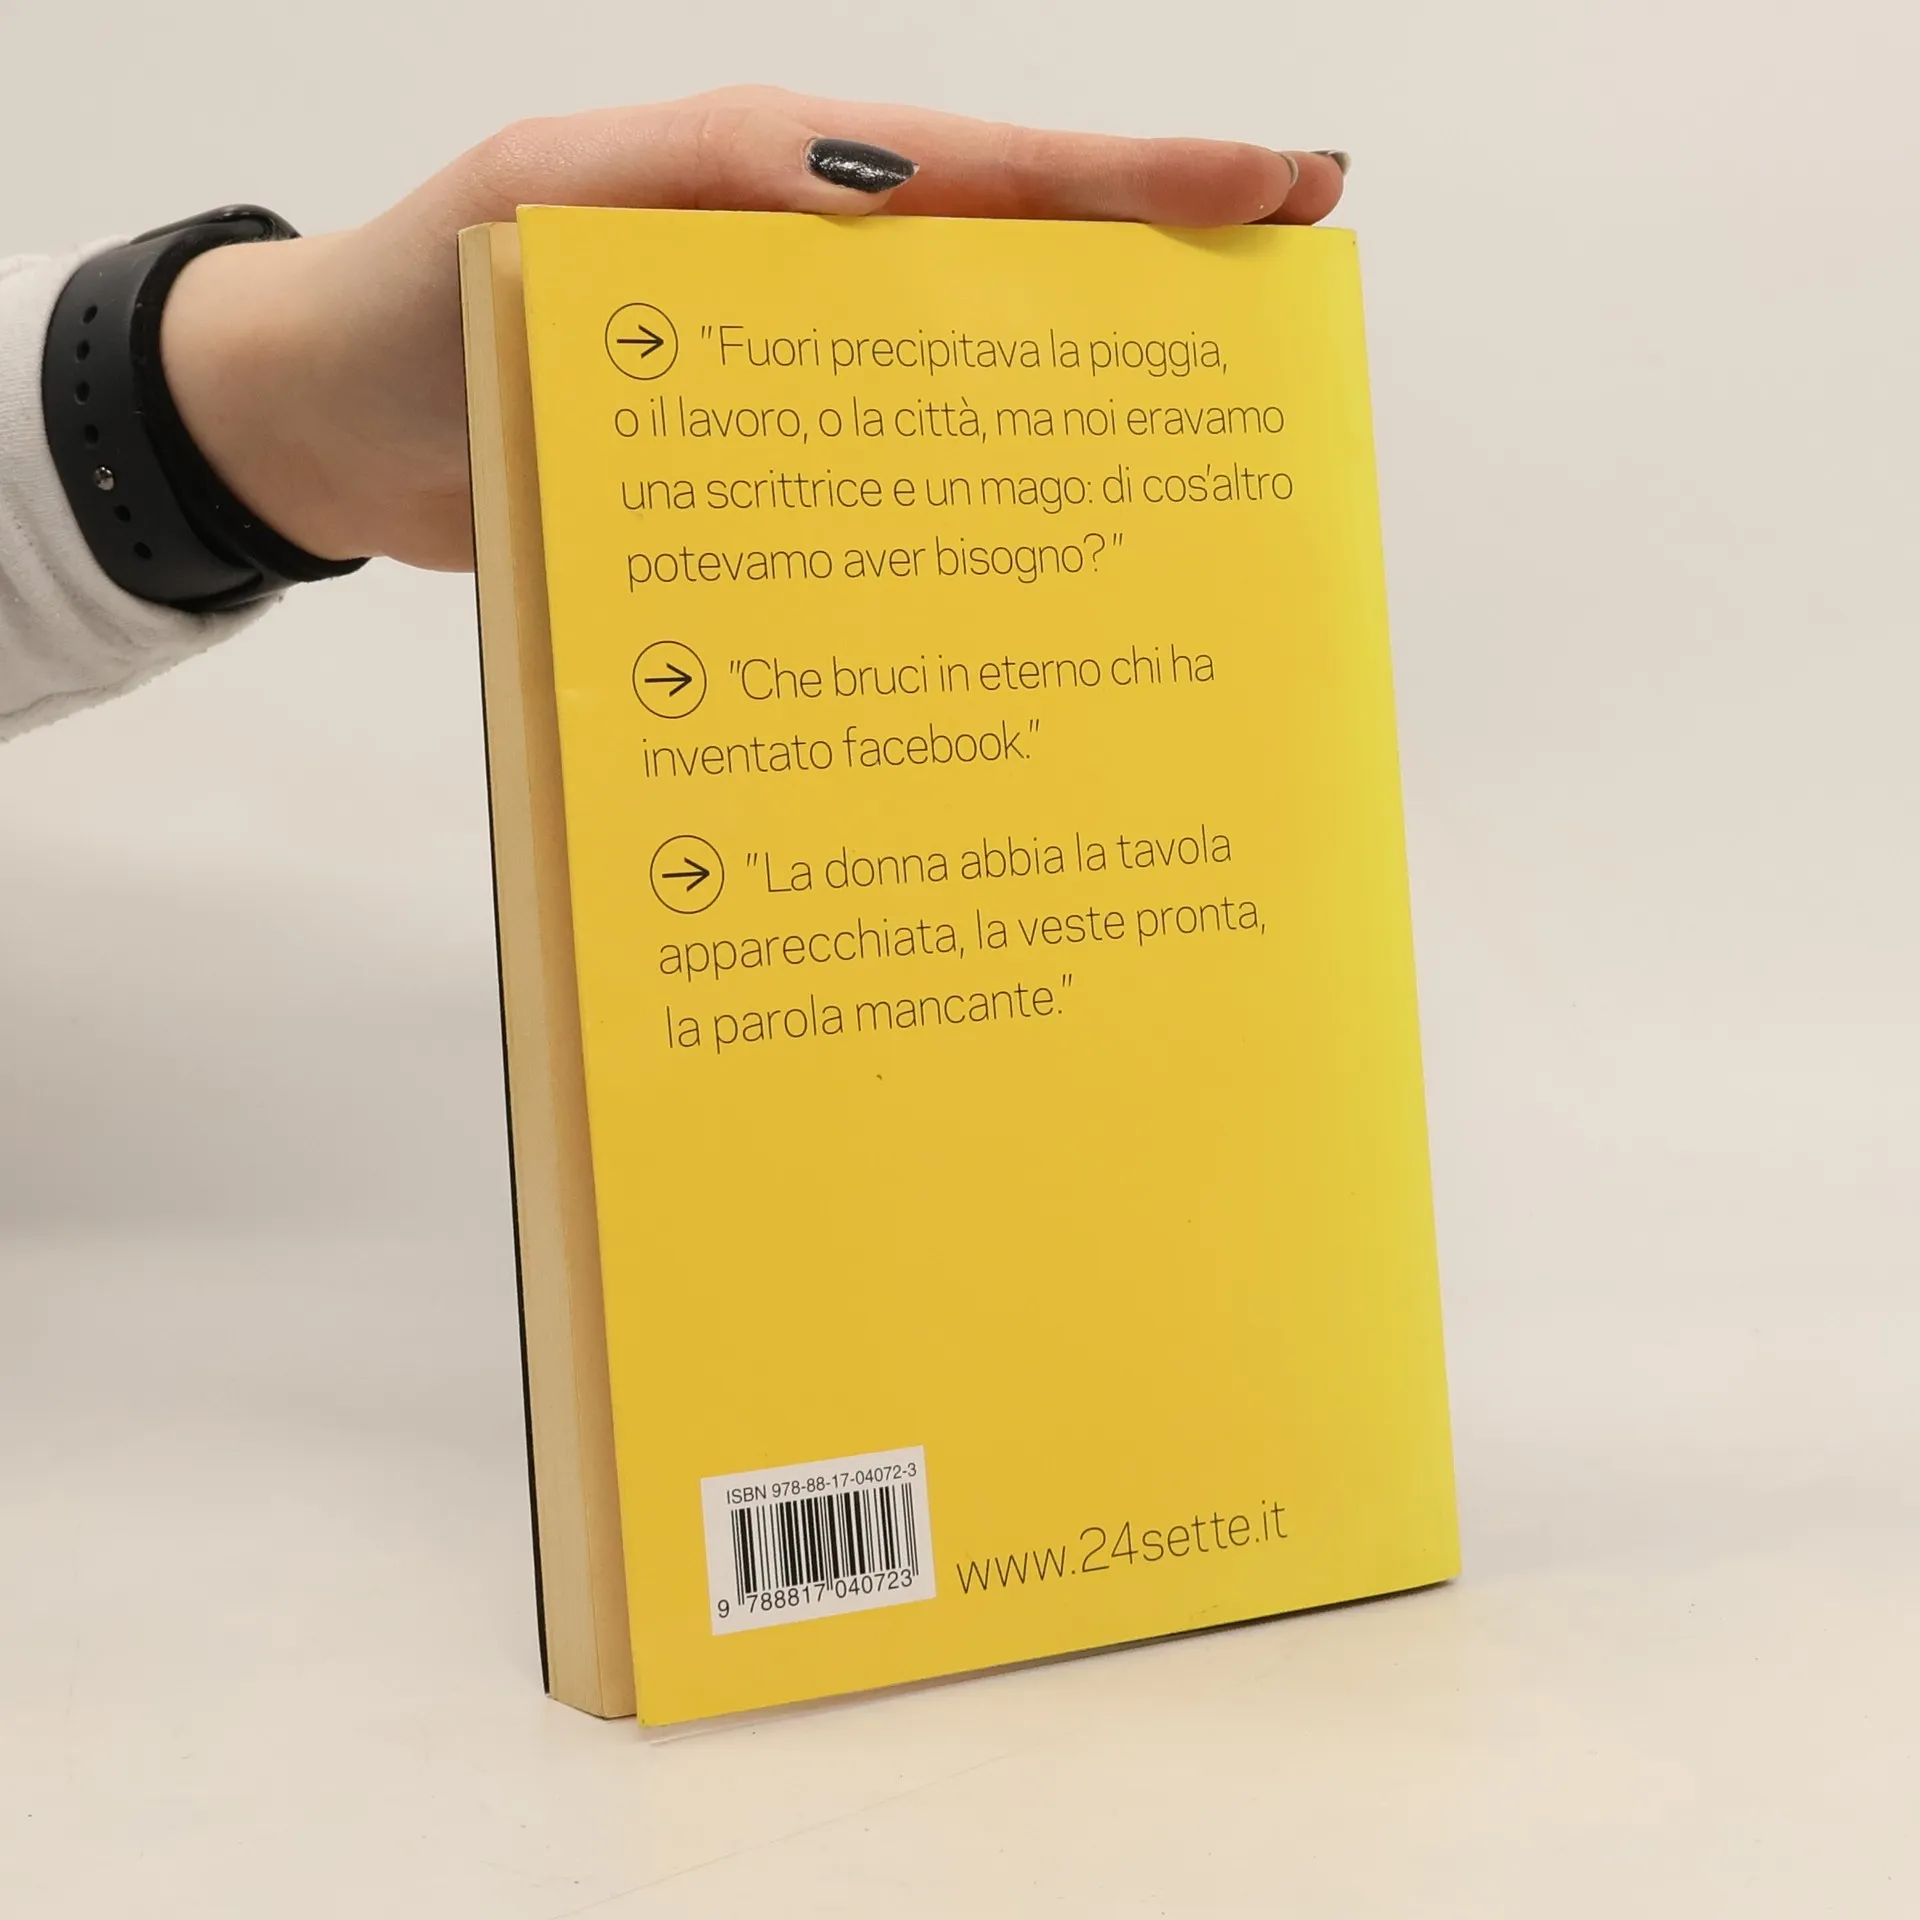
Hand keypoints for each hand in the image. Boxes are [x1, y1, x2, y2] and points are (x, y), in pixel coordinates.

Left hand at [159, 87, 1344, 572]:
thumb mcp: (553, 207)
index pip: (991, 171)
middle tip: (1295, 290)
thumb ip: (710, 189)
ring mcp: (793, 377)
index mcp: (781, 187)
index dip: (1140, 179)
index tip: (1280, 184)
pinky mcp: (766, 473)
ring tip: (1205, 444)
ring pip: (966, 380)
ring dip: (1078, 402)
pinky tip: (1030, 557)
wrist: (333, 426)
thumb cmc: (425, 295)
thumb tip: (878, 196)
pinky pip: (888, 478)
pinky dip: (964, 506)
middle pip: (1012, 265)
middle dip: (1157, 272)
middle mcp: (806, 275)